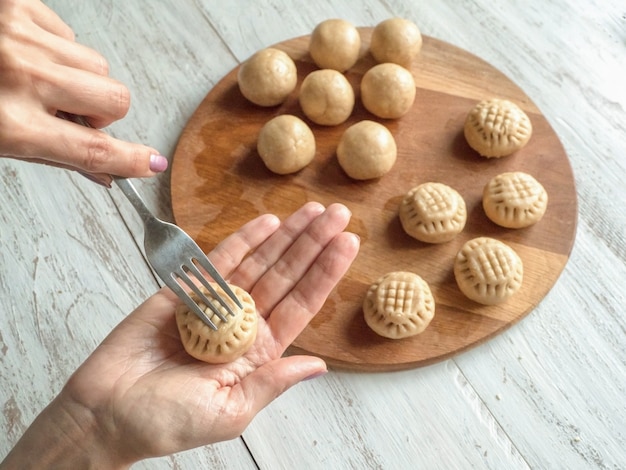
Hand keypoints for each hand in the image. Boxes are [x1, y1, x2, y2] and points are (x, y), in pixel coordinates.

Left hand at [0, 0, 167, 176]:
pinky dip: (56, 50)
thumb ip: (53, 155)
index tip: (150, 162)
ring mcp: (20, 34)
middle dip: (104, 111)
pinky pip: (69, 34)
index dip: (131, 159)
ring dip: (79, 79)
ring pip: (97, 64)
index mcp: (11, 125)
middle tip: (73, 113)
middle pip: (115, 98)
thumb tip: (103, 171)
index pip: (95, 151)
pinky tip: (26, 54)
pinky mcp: (18, 5)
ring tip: (40, 80)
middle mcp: (20, 76)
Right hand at [1, 202, 358, 467]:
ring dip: (285, 236)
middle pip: (285, 276)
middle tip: (337, 214)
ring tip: (312, 212)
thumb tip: (317, 365)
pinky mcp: (183, 292)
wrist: (106, 414)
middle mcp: (241, 323)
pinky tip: (266, 224)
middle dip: (313, 245)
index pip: (301, 305)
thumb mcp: (231, 411)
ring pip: (258, 263)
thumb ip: (272, 382)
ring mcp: (214, 305)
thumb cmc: (167, 423)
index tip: (347, 245)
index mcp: (258, 352)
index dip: (325, 274)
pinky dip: (241, 241)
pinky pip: (216, 262)